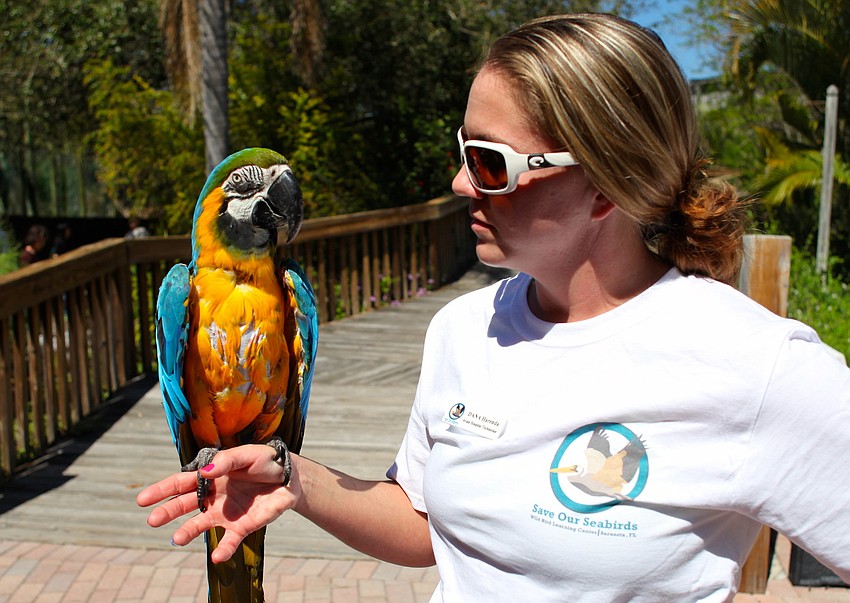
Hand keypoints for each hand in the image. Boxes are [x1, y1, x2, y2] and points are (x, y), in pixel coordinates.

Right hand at [136, 444, 297, 562]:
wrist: (290, 477)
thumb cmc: (265, 462)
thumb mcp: (247, 455)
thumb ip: (225, 462)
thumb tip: (204, 472)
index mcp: (211, 476)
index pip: (181, 483)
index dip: (161, 491)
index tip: (142, 500)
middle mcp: (213, 497)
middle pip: (184, 505)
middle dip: (167, 512)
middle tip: (152, 520)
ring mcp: (225, 513)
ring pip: (201, 525)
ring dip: (188, 531)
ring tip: (177, 539)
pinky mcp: (242, 527)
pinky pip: (229, 541)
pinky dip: (223, 550)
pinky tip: (218, 556)